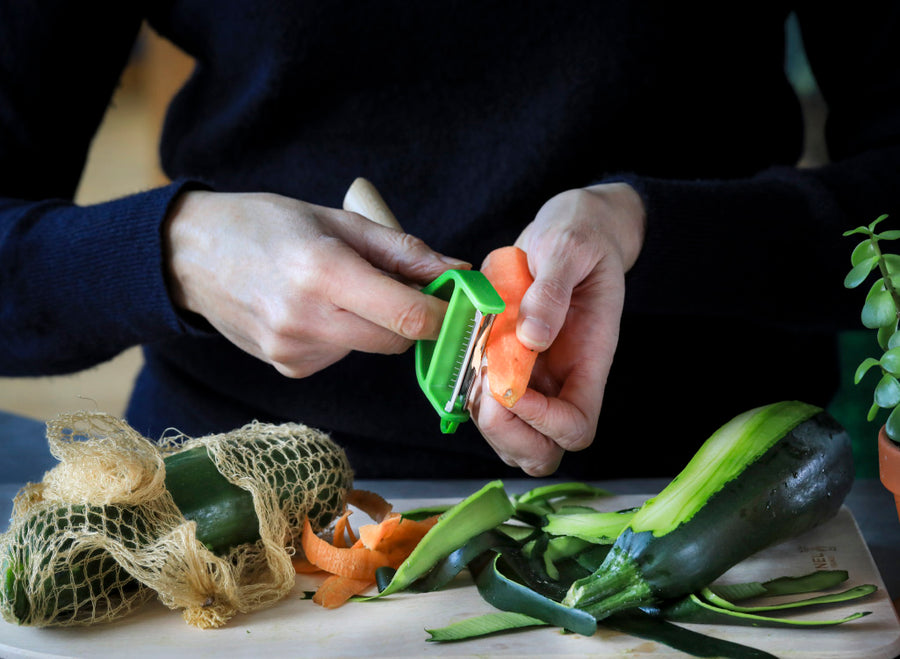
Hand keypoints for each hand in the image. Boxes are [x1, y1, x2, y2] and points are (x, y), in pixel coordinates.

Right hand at [164, 190, 467, 376]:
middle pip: (397, 340)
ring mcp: (294, 350)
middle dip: (411, 317)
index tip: (457, 302)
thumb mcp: (337, 220)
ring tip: (336, 287)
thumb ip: (402, 250)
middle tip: (398, 284)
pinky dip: (344, 334)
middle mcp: (307, 319)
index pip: (408, 316)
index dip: (444, 314)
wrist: (191, 256)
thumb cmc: (265, 225)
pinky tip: (312, 308)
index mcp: (323, 271)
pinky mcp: (289, 368)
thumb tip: (456, 271)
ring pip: (370, 347)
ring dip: (373, 323)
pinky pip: (342, 355)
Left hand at [468, 183, 645, 475]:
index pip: (576, 427)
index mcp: (590, 359)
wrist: (571, 232)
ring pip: (514, 439)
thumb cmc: (579, 238)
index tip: (511, 384)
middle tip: (484, 386)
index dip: (542, 421)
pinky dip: (471, 398)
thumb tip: (532, 336)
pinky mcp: (511, 369)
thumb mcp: (568, 248)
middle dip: (507, 433)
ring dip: (485, 420)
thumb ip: (552, 290)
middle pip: (544, 451)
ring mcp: (538, 379)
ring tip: (473, 371)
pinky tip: (467, 360)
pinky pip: (491, 408)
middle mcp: (564, 380)